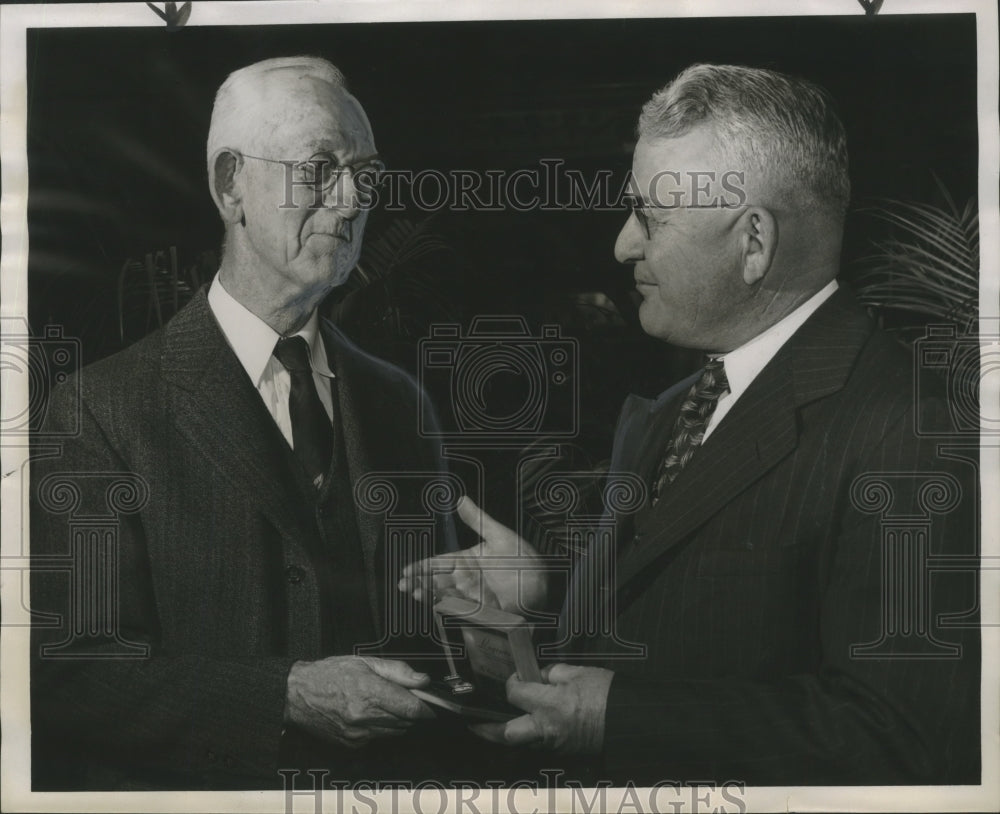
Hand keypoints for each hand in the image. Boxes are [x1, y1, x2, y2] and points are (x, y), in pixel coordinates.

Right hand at [284, 656, 433, 747]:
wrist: (297, 695)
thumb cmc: (327, 675)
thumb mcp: (364, 662)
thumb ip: (397, 671)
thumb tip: (421, 680)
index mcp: (369, 692)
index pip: (411, 708)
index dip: (426, 708)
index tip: (432, 704)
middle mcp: (364, 716)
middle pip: (406, 722)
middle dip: (412, 711)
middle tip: (404, 697)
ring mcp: (358, 733)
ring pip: (395, 732)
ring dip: (398, 720)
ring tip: (384, 703)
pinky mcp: (352, 744)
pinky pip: (379, 738)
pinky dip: (381, 728)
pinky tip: (370, 714)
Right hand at [398, 496, 547, 613]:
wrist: (542, 585)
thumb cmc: (524, 559)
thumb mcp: (499, 536)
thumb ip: (477, 520)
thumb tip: (460, 499)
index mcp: (467, 560)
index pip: (439, 563)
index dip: (422, 567)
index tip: (407, 570)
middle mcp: (466, 578)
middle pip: (436, 580)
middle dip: (419, 582)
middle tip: (403, 584)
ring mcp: (471, 595)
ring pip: (443, 594)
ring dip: (427, 594)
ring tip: (413, 592)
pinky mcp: (478, 609)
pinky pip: (457, 608)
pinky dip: (443, 606)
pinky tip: (432, 604)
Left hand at [469, 664, 613, 753]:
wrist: (630, 720)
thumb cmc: (606, 693)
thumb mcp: (579, 672)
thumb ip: (552, 673)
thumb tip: (537, 676)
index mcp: (550, 704)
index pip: (515, 693)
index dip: (510, 682)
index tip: (513, 677)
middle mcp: (547, 728)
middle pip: (507, 734)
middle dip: (487, 728)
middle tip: (474, 721)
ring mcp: (554, 743)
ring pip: (520, 743)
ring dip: (506, 735)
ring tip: (490, 726)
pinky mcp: (563, 751)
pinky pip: (538, 745)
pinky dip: (527, 736)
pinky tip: (523, 726)